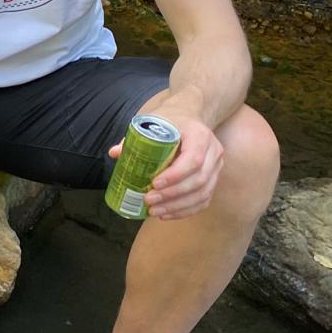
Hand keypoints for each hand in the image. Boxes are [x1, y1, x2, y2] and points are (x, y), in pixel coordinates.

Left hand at [108, 108, 222, 219]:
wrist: (190, 118)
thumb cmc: (169, 122)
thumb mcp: (154, 123)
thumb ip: (135, 139)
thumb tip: (114, 153)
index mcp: (200, 135)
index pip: (194, 159)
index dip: (175, 175)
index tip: (154, 183)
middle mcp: (214, 152)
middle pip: (199, 179)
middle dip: (173, 194)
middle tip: (149, 200)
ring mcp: (217, 167)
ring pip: (203, 193)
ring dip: (178, 206)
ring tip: (154, 211)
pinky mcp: (214, 179)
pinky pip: (204, 200)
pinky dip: (185, 210)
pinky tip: (166, 215)